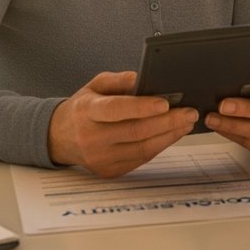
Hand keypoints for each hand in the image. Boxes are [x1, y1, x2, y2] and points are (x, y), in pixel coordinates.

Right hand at [48, 71, 197, 177]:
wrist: (59, 137)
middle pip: (135, 131)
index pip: (115, 110)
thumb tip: (145, 79)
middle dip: (167, 122)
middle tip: (189, 112)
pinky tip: (173, 134)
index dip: (141, 107)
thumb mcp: (96, 85)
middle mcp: (91, 137)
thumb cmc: (83, 108)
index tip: (165, 102)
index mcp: (86, 111)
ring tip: (187, 123)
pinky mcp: (109, 171)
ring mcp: (100, 158)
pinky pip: (141, 159)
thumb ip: (120, 80)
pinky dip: (160, 146)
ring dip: (169, 136)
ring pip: (142, 149)